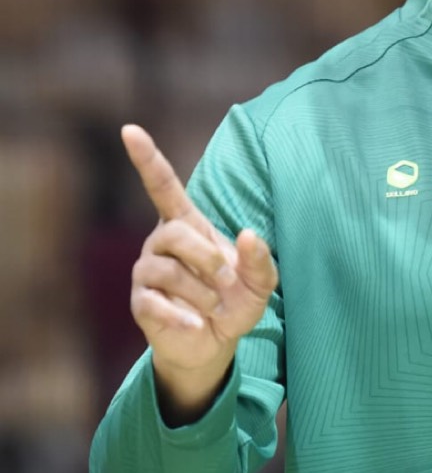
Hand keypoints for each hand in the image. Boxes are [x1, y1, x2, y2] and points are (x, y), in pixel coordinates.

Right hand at [123, 124, 277, 421]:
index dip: (147, 159)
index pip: (162, 186)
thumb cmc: (236, 300)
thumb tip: (247, 235)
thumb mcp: (261, 281)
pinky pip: (155, 303)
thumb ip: (261, 258)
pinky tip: (197, 323)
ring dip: (201, 291)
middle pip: (175, 234)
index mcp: (188, 225)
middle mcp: (161, 242)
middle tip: (227, 281)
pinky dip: (184, 315)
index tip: (129, 130)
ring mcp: (146, 272)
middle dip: (208, 258)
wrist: (216, 342)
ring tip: (214, 305)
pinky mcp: (140, 303)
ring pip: (166, 270)